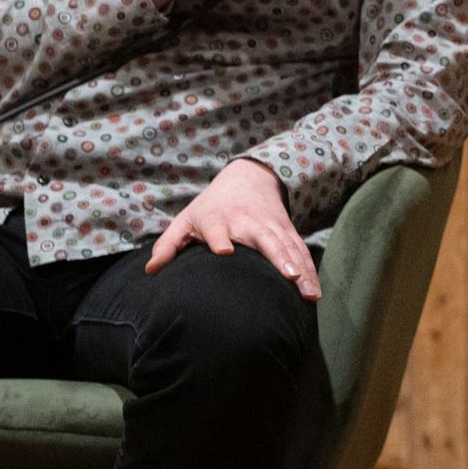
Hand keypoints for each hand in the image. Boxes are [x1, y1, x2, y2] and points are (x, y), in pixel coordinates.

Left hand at [145, 158, 320, 299]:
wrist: (249, 176)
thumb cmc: (212, 206)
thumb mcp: (186, 220)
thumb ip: (168, 245)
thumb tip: (151, 270)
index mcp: (218, 219)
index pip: (217, 229)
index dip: (219, 239)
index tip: (223, 252)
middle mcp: (248, 222)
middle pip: (264, 239)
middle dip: (278, 256)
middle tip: (289, 275)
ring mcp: (271, 226)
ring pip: (288, 248)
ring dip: (300, 268)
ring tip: (308, 292)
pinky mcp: (287, 231)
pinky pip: (300, 251)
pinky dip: (310, 270)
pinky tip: (315, 291)